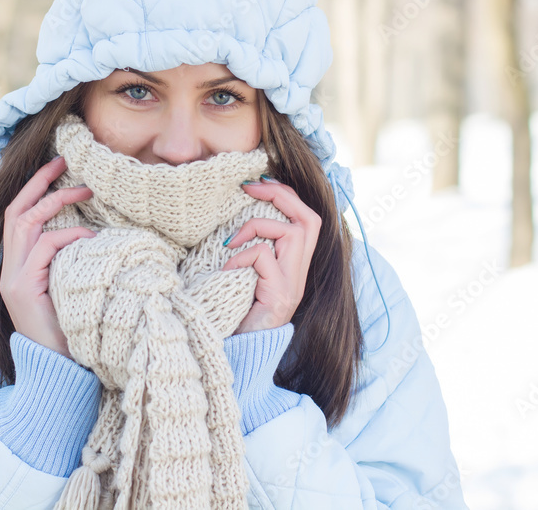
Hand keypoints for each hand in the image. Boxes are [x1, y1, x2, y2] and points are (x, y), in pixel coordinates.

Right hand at [0, 155, 95, 359]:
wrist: (57, 372)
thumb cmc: (72, 331)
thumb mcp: (70, 290)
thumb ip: (70, 264)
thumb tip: (95, 234)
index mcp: (18, 268)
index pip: (17, 217)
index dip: (34, 190)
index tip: (58, 169)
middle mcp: (9, 270)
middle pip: (15, 211)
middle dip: (38, 183)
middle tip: (64, 161)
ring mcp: (13, 279)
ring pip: (25, 224)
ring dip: (54, 201)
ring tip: (84, 190)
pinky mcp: (23, 290)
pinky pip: (44, 249)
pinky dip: (68, 237)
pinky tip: (90, 238)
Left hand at [221, 177, 321, 334]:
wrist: (239, 353)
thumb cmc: (234, 312)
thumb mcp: (242, 274)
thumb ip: (247, 251)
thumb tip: (230, 220)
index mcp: (293, 266)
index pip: (306, 219)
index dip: (286, 196)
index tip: (257, 184)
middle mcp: (299, 274)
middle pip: (310, 220)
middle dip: (281, 195)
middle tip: (250, 188)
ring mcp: (293, 285)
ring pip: (293, 233)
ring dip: (257, 227)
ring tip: (230, 243)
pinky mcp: (281, 296)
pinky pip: (264, 258)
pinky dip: (242, 256)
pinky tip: (227, 269)